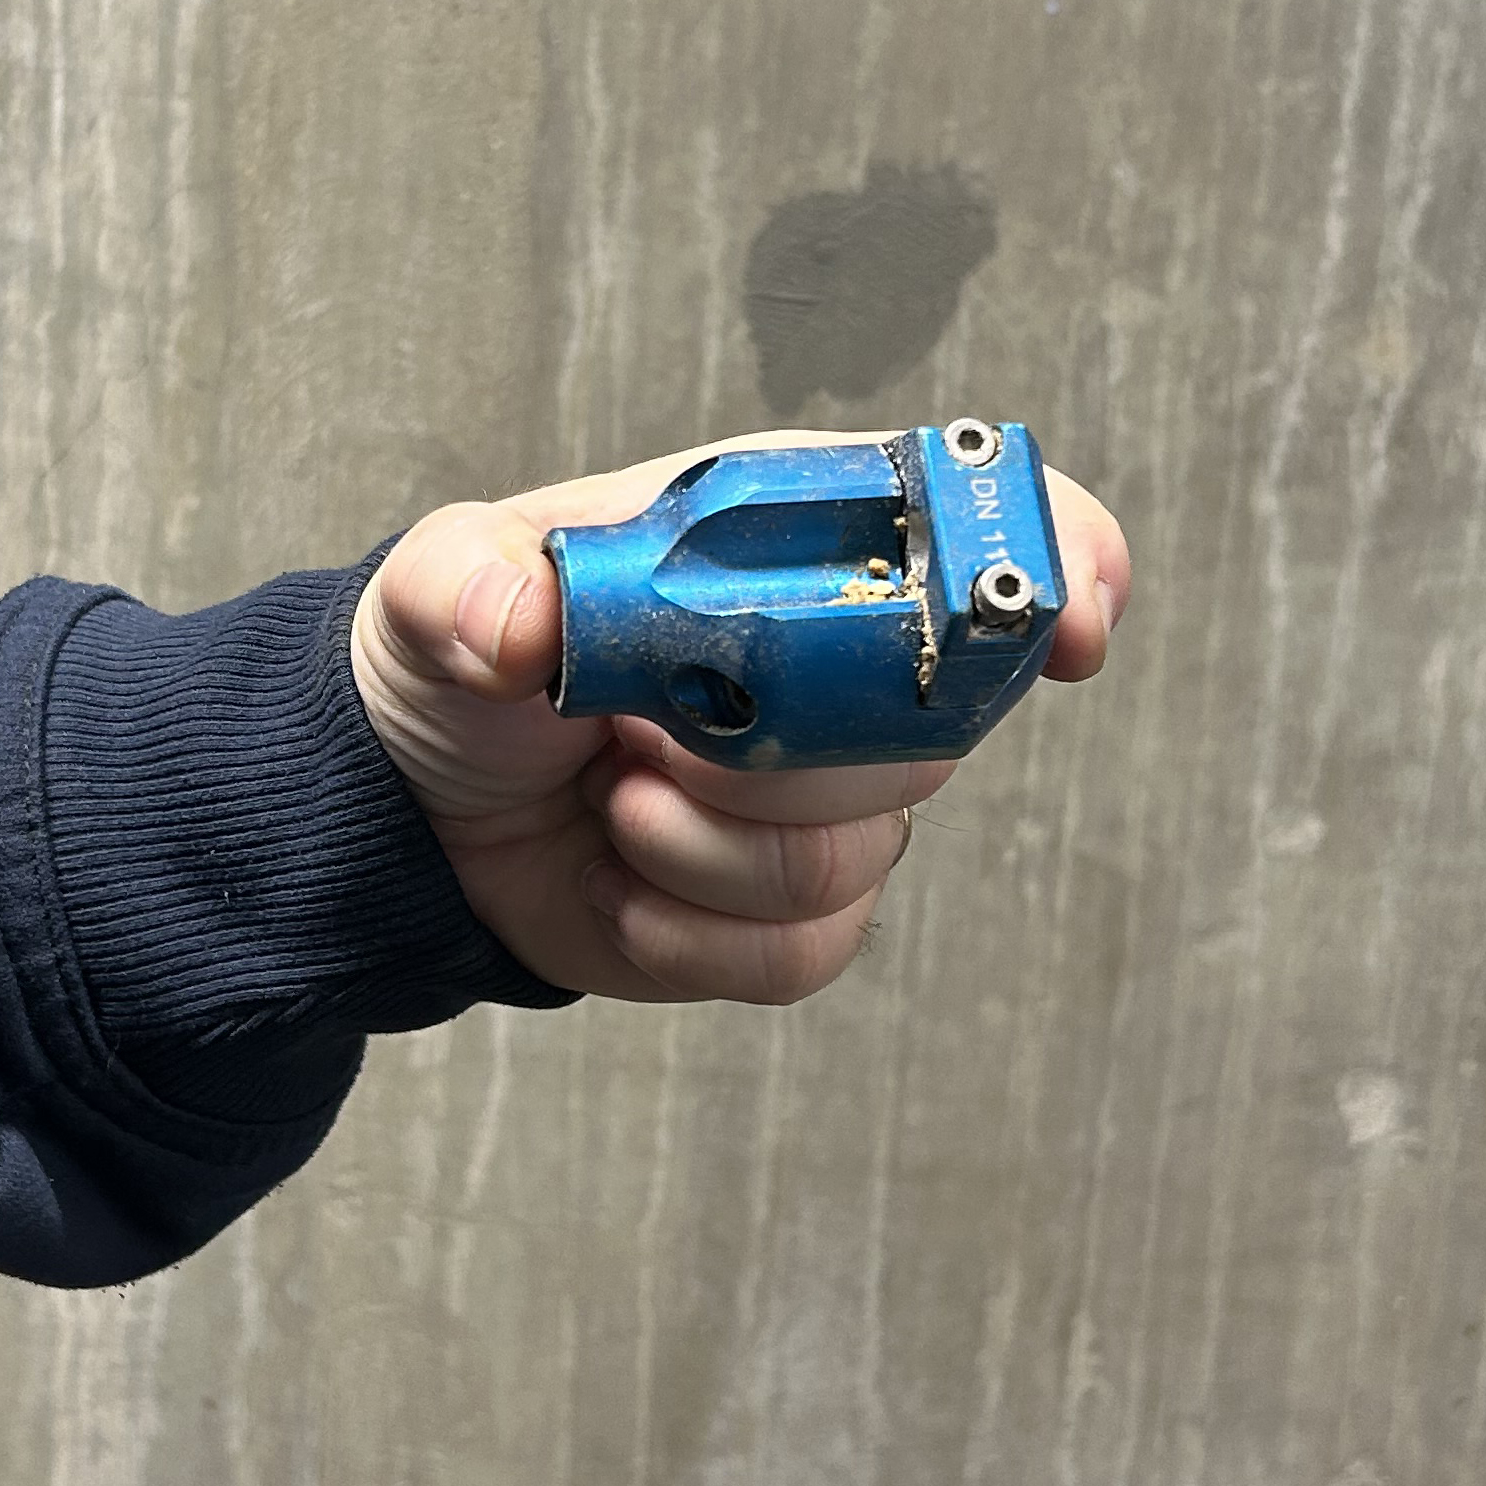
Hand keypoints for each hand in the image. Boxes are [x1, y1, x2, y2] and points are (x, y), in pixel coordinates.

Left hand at [351, 430, 1130, 1002]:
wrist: (416, 801)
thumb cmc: (460, 657)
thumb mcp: (443, 590)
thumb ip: (471, 585)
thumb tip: (517, 620)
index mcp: (787, 549)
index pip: (971, 535)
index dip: (1051, 567)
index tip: (1068, 628)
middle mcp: (836, 672)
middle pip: (930, 730)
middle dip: (779, 756)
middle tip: (654, 737)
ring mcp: (816, 800)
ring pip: (855, 856)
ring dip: (712, 849)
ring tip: (614, 804)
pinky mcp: (779, 911)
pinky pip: (805, 950)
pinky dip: (696, 935)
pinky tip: (622, 888)